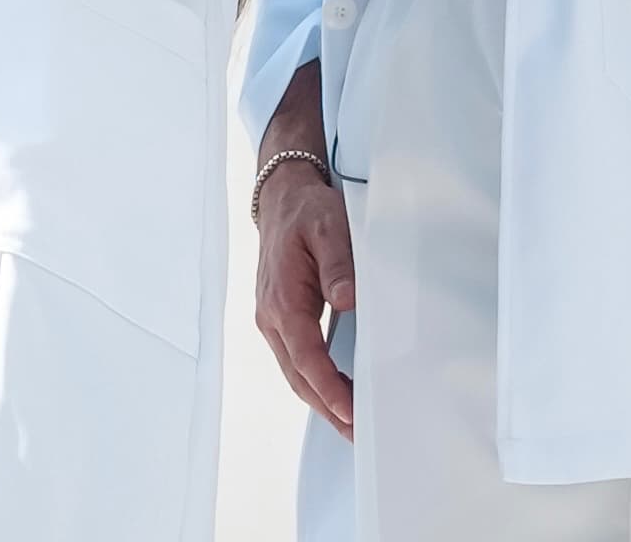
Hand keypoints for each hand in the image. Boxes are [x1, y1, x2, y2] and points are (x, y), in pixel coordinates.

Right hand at [254, 59, 355, 436]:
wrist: (283, 196)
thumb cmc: (306, 212)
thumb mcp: (329, 227)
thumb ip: (338, 265)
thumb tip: (347, 299)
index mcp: (283, 300)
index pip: (307, 358)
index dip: (329, 388)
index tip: (351, 411)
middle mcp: (271, 317)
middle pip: (299, 377)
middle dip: (328, 408)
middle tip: (359, 435)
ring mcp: (272, 320)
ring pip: (295, 373)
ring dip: (321, 400)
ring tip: (352, 424)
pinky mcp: (280, 319)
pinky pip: (296, 360)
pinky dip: (315, 382)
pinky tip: (336, 392)